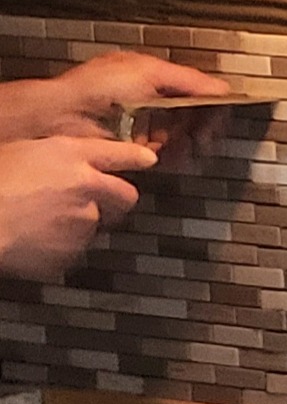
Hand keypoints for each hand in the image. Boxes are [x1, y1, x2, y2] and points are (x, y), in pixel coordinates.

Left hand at [0, 51, 229, 143]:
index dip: (213, 103)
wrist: (64, 116)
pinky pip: (168, 156)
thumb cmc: (97, 87)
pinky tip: (176, 155)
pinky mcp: (139, 151)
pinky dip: (177, 157)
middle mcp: (153, 103)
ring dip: (192, 144)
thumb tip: (222, 88)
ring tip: (192, 146)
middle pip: (194, 117)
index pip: (197, 90)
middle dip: (204, 127)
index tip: (223, 114)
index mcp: (155, 78)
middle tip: (206, 136)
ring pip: (184, 139)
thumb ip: (188, 80)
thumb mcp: (148, 72)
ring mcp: (147, 127)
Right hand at [0, 137, 158, 281]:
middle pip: (125, 195)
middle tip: (99, 201)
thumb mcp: (23, 151)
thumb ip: (54, 157)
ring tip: (44, 220)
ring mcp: (83, 222)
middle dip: (118, 199)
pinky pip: (75, 248)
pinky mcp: (73, 251)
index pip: (119, 154)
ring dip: (81, 223)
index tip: (147, 159)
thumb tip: (62, 162)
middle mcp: (86, 187)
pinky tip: (37, 237)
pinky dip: (62, 245)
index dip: (135, 157)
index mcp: (71, 156)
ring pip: (98, 224)